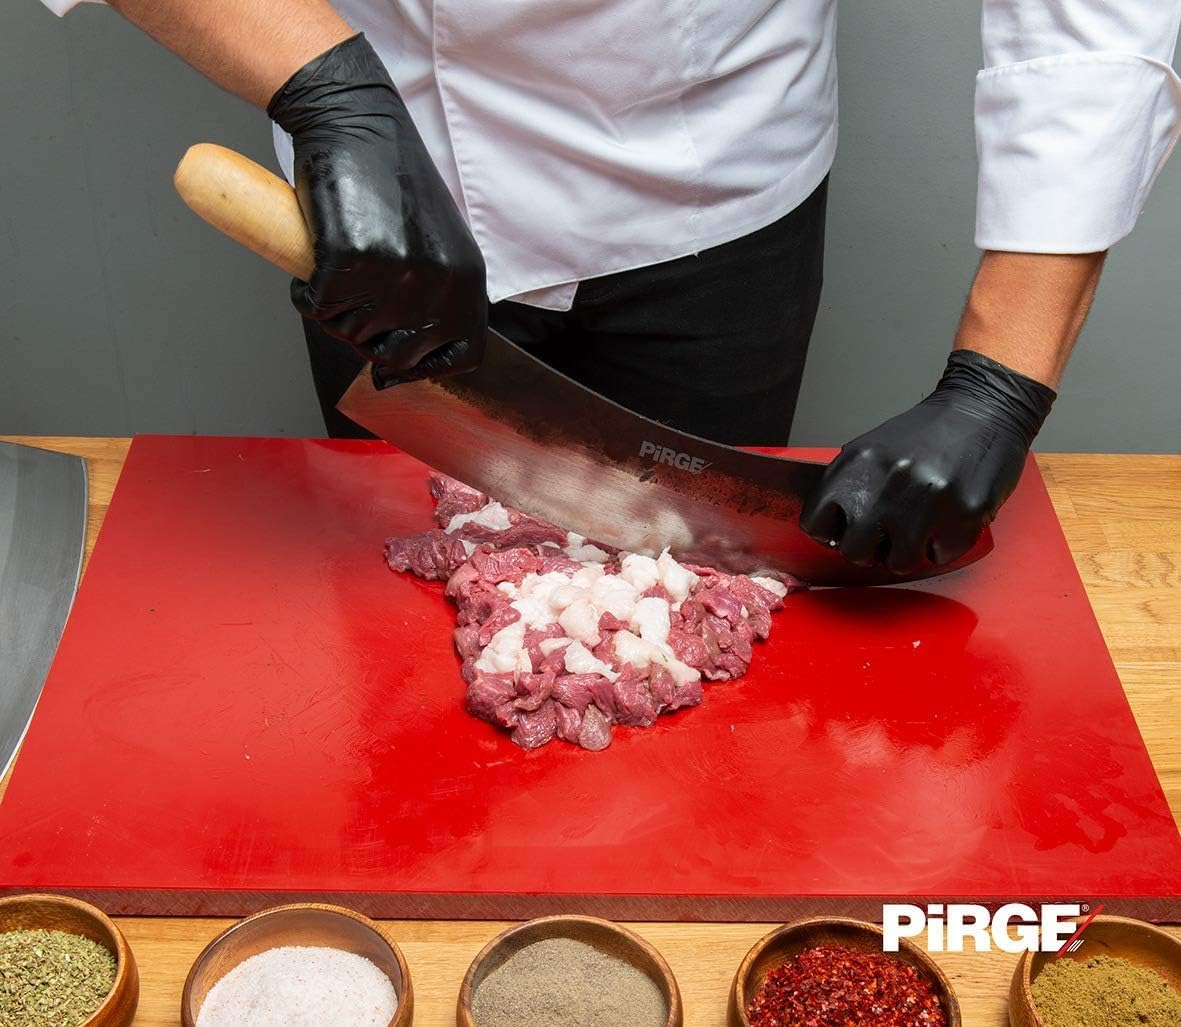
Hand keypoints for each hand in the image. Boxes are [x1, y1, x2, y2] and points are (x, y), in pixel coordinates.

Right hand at [268, 34, 486, 383]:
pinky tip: (310, 267)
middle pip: (398, 353)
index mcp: (467, 279)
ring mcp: (396, 270)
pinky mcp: (350, 256)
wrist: (353, 120)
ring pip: (352, 333)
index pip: (461, 355)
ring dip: (333, 313)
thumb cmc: (389, 181)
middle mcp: (438, 280)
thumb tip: (400, 370)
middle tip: (350, 303)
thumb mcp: (436, 244)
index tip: (393, 365)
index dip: (422, 367)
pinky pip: (318, 305)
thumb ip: (435, 298)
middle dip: (366, 340)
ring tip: (334, 271)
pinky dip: (305, 294)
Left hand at [800, 350, 1055, 573]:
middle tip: (887, 534)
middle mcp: (887, 484)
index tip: (845, 530)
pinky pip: (939, 556)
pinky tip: (948, 517)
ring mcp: (926, 502)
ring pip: (898, 562)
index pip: (816, 523)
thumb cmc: (929, 431)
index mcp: (858, 464)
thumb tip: (831, 528)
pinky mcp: (965, 515)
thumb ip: (850, 484)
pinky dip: (944, 544)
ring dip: (909, 550)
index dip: (832, 531)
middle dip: (870, 548)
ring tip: (921, 524)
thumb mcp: (873, 447)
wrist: (984, 408)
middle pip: (855, 551)